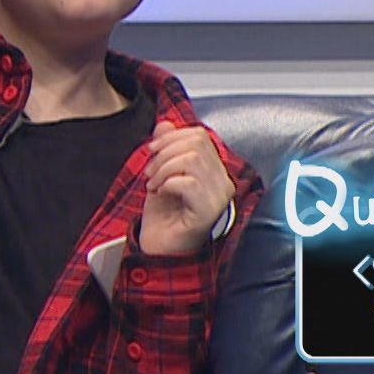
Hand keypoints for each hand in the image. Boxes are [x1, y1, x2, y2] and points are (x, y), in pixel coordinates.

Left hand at [138, 121, 232, 255]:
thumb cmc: (163, 216)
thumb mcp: (160, 173)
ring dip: (164, 168)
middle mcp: (223, 182)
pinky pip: (189, 182)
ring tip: (154, 183)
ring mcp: (219, 197)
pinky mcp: (209, 211)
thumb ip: (165, 148)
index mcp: (215, 170)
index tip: (152, 152)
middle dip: (164, 152)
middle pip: (196, 143)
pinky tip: (160, 193)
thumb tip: (165, 124)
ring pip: (192, 160)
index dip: (171, 137)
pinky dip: (167, 183)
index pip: (200, 135)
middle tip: (150, 171)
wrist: (159, 248)